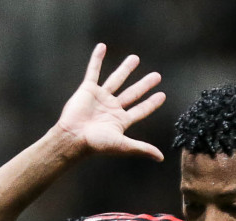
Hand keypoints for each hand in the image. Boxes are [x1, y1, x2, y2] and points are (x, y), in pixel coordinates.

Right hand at [53, 44, 166, 160]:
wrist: (73, 137)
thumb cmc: (96, 144)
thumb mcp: (123, 145)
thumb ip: (142, 148)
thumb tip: (161, 158)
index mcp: (120, 121)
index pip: (140, 110)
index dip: (151, 103)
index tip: (162, 95)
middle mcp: (112, 108)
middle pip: (132, 93)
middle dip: (144, 85)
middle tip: (156, 76)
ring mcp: (100, 98)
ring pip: (116, 80)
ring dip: (125, 69)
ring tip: (135, 58)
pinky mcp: (87, 90)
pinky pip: (93, 71)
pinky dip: (97, 59)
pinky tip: (102, 47)